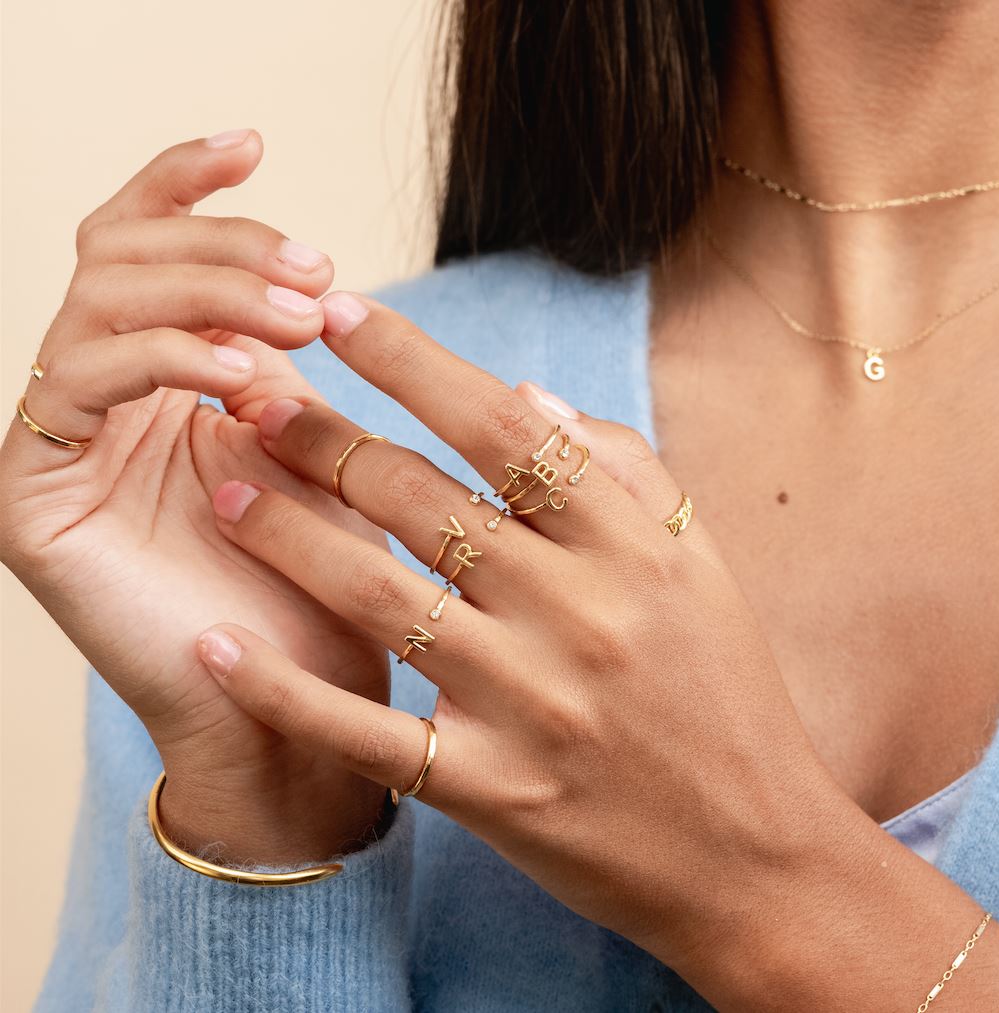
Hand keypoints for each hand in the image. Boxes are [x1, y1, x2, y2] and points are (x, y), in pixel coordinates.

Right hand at [0, 135, 389, 861]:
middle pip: (121, 257)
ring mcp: (65, 445)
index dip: (187, 186)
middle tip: (316, 274)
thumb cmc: (339, 587)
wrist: (307, 714)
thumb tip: (341, 293)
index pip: (149, 250)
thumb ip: (316, 379)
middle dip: (222, 247)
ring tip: (300, 322)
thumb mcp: (338, 459)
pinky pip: (77, 384)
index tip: (256, 143)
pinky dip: (164, 360)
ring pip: (98, 303)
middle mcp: (105, 402)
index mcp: (167, 384)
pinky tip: (244, 376)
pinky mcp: (35, 495)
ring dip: (205, 293)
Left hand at [194, 293, 853, 985]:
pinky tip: (219, 646)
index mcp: (630, 548)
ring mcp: (531, 707)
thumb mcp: (699, 563)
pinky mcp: (493, 792)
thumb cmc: (724, 692)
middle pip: (423, 502)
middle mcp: (578, 615)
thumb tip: (528, 393)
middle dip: (323, 438)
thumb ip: (623, 468)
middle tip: (249, 394)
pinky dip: (285, 691)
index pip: (505, 428)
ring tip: (223, 488)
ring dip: (287, 538)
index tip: (342, 312)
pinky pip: (369, 734)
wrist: (753, 854)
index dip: (414, 362)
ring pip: (380, 600)